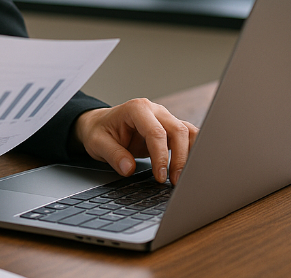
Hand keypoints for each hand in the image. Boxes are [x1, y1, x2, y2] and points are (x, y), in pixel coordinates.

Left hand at [74, 99, 197, 184]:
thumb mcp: (98, 143)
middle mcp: (154, 110)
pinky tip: (188, 168)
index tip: (160, 177)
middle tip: (175, 181)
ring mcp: (164, 118)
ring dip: (190, 155)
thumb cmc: (100, 131)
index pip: (156, 132)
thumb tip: (129, 169)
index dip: (161, 156)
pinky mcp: (170, 128)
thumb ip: (113, 155)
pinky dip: (192, 151)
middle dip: (180, 158)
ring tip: (184, 177)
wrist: (100, 124)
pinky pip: (188, 137)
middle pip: (178, 130)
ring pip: (188, 132)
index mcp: (136, 109)